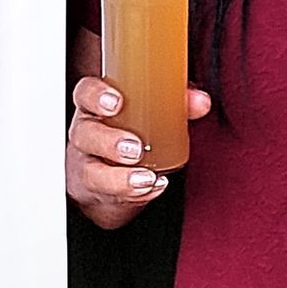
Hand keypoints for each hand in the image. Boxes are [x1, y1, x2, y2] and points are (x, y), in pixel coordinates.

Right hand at [67, 76, 211, 228]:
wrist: (107, 174)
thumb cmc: (128, 131)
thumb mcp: (149, 111)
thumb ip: (176, 102)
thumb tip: (201, 102)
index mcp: (96, 107)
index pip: (86, 93)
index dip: (96, 95)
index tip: (116, 102)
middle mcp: (87, 134)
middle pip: (85, 134)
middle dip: (109, 142)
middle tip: (134, 149)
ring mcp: (89, 164)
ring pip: (91, 171)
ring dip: (120, 177)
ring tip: (145, 178)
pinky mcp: (99, 191)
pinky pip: (109, 195)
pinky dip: (132, 193)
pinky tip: (152, 188)